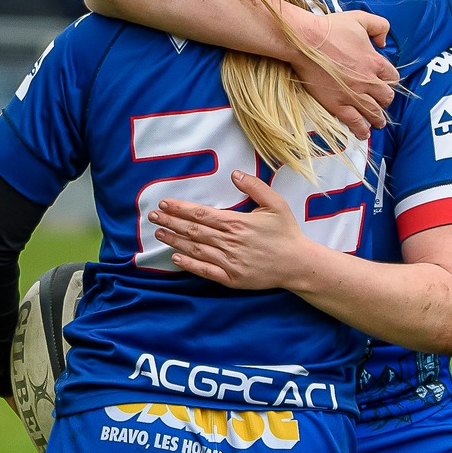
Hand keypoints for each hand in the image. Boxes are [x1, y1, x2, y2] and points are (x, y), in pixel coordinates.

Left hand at [150, 172, 313, 290]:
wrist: (298, 264)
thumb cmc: (286, 233)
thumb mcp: (275, 204)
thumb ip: (255, 187)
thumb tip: (235, 174)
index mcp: (237, 223)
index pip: (201, 214)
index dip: (180, 208)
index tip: (164, 203)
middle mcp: (229, 242)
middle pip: (193, 230)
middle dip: (171, 222)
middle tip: (153, 216)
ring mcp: (229, 262)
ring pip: (195, 250)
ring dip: (174, 241)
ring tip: (159, 233)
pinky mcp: (231, 278)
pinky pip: (205, 271)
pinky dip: (189, 265)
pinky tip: (175, 259)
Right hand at [294, 10, 396, 133]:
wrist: (305, 42)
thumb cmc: (330, 28)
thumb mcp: (361, 18)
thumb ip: (380, 26)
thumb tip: (383, 42)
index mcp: (374, 61)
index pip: (392, 76)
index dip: (390, 80)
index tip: (386, 83)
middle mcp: (368, 81)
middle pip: (386, 96)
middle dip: (386, 100)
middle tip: (382, 102)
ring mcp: (352, 94)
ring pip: (373, 112)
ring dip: (378, 118)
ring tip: (378, 123)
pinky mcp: (336, 104)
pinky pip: (354, 121)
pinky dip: (361, 129)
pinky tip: (364, 133)